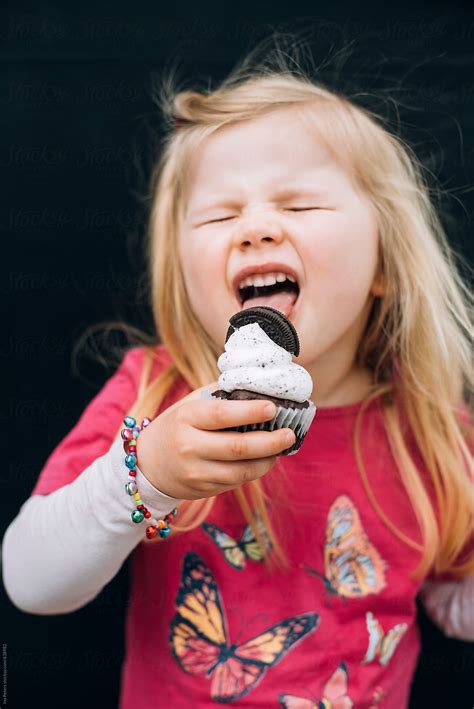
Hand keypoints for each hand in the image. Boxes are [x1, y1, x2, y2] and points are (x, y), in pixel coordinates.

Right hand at [135, 383, 294, 499]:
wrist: (145, 465)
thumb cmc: (176, 426)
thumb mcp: (190, 405)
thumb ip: (221, 396)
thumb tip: (259, 387)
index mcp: (186, 418)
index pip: (221, 415)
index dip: (250, 412)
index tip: (273, 408)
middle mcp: (189, 447)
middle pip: (238, 448)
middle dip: (270, 442)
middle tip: (290, 434)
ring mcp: (196, 473)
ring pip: (242, 471)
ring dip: (267, 460)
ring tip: (281, 447)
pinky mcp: (204, 490)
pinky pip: (237, 482)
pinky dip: (255, 470)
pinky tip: (264, 459)